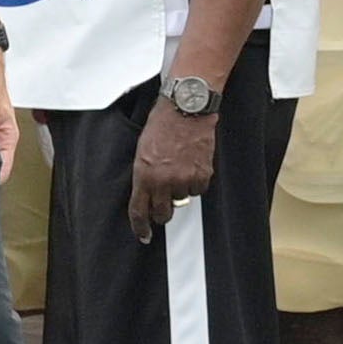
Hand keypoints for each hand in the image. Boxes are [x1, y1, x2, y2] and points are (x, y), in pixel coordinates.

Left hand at [129, 91, 217, 237]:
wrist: (186, 108)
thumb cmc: (162, 124)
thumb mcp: (142, 151)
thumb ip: (144, 176)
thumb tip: (148, 195)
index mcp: (144, 175)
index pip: (139, 210)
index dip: (141, 227)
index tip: (144, 235)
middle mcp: (164, 181)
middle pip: (163, 213)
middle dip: (162, 211)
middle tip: (164, 202)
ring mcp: (184, 179)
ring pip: (182, 200)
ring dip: (180, 190)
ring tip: (180, 167)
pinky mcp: (203, 175)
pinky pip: (198, 190)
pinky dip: (196, 182)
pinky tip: (192, 164)